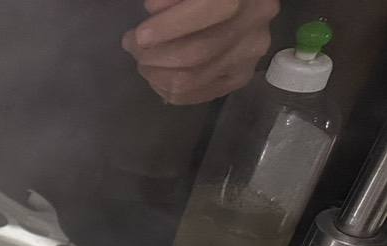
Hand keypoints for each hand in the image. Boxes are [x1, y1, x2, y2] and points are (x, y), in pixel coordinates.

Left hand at [122, 0, 279, 104]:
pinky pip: (195, 95)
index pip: (208, 9)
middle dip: (153, 55)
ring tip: (143, 59)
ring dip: (155, 74)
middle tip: (133, 45)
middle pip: (196, 52)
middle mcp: (254, 23)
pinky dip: (166, 89)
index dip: (168, 26)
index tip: (140, 34)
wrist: (236, 3)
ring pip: (192, 79)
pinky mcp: (239, 76)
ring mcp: (249, 54)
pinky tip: (157, 75)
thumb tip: (154, 10)